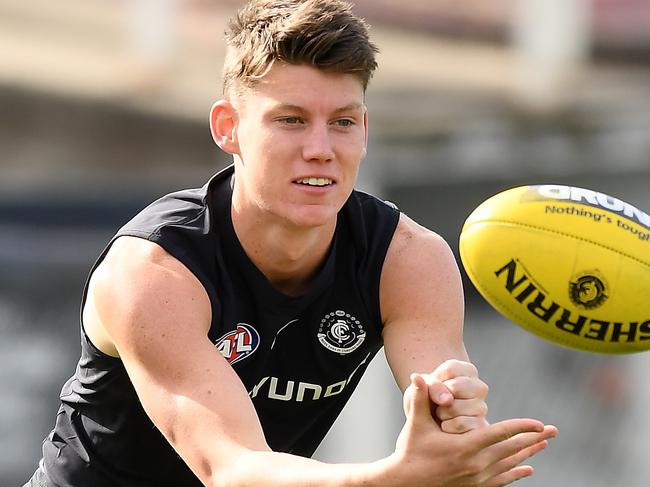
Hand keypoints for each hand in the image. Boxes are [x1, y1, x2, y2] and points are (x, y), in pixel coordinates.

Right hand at [390, 374, 556, 486]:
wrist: (405, 483)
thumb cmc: (410, 450)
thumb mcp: (415, 423)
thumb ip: (420, 398)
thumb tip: (417, 375)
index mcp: (464, 447)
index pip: (499, 434)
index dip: (521, 427)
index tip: (539, 423)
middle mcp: (475, 465)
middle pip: (511, 449)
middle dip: (534, 439)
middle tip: (554, 431)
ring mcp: (477, 478)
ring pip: (510, 465)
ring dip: (528, 453)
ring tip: (544, 444)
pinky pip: (502, 480)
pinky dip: (516, 473)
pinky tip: (527, 468)